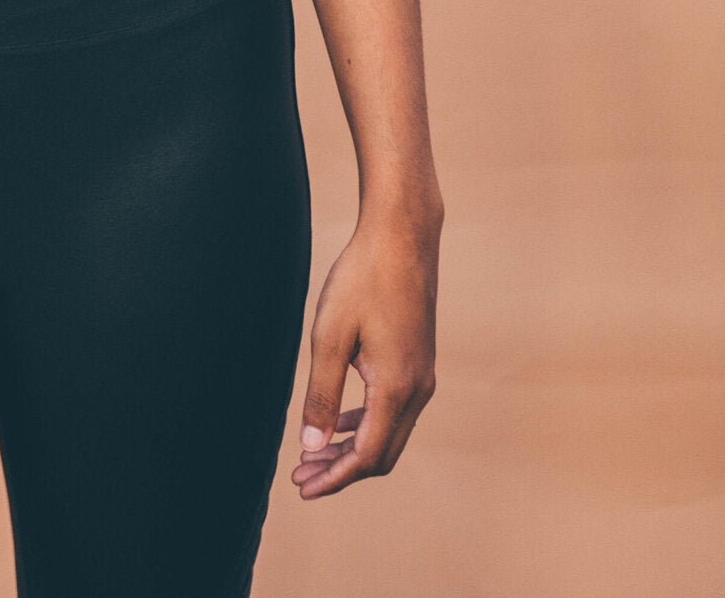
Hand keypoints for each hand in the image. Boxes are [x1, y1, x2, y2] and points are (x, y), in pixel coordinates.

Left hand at [291, 206, 440, 499]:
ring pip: (390, 433)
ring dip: (354, 449)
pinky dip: (367, 424)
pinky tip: (342, 421)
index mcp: (395, 387)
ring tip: (315, 455)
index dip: (334, 478)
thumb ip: (322, 394)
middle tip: (302, 477)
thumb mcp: (330, 335)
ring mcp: (423, 375)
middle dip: (342, 471)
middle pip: (382, 454)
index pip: (367, 455)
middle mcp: (417, 389)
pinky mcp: (419, 361)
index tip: (303, 488)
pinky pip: (395, 411)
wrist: (403, 236)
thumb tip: (313, 446)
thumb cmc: (362, 278)